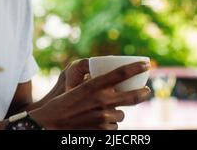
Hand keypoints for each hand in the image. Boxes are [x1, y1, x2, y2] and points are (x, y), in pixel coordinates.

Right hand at [29, 61, 150, 129]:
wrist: (49, 123)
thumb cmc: (62, 103)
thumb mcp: (77, 87)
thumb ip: (94, 84)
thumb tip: (109, 78)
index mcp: (94, 85)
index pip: (121, 73)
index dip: (136, 67)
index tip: (146, 64)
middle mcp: (101, 100)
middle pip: (132, 96)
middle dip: (143, 93)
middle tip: (146, 91)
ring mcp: (103, 117)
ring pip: (121, 114)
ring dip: (116, 112)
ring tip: (101, 112)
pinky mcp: (103, 130)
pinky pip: (114, 126)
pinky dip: (109, 124)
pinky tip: (97, 122)